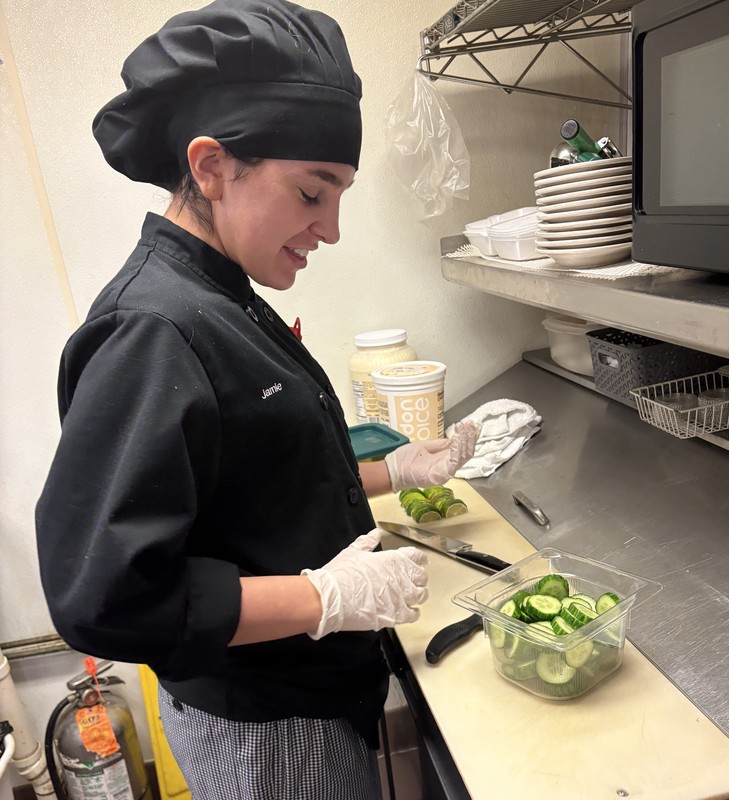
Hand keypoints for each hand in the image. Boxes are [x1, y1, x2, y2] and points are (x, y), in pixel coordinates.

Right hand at [302, 529, 427, 639]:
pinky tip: (409, 611)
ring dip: (418, 594)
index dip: (419, 559)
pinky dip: (414, 612)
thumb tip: (376, 533)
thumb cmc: (342, 573)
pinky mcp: (396, 615)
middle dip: (418, 577)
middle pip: (421, 577)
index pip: (416, 556)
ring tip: (412, 595)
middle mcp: (401, 578)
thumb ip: (367, 542)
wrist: (332, 598)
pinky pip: (413, 614)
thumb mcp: (353, 552)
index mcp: (393, 559)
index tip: (420, 561)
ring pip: (421, 595)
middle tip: (413, 579)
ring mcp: (401, 598)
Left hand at [384, 420, 479, 491]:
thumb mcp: (425, 447)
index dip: (468, 437)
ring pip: (463, 457)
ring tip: (464, 428)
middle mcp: (447, 468)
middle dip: (469, 437)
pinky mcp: (440, 475)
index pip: (462, 449)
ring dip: (466, 441)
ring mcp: (445, 473)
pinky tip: (457, 438)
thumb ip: (441, 445)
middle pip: (466, 453)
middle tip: (470, 424)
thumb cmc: (405, 460)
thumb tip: (454, 438)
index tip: (470, 424)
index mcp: (444, 462)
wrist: (393, 469)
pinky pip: (454, 462)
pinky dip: (458, 449)